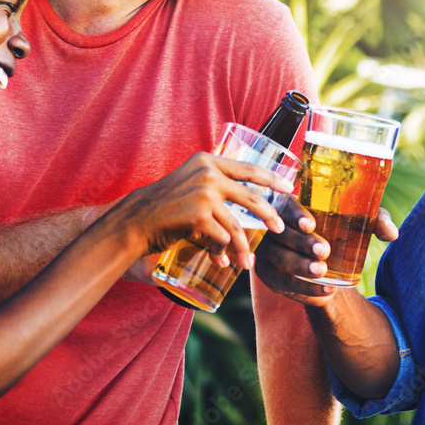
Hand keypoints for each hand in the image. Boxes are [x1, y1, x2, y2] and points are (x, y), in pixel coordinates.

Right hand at [111, 152, 289, 270]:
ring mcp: (204, 193)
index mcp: (208, 161)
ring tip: (247, 263)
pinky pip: (221, 238)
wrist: (135, 220)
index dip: (273, 178)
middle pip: (251, 197)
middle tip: (279, 229)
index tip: (289, 188)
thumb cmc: (164, 205)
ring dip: (244, 247)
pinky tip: (221, 263)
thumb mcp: (190, 182)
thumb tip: (246, 196)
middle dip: (269, 216)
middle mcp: (208, 173)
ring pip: (236, 225)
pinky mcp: (199, 215)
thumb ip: (214, 182)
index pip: (249, 168)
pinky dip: (222, 253)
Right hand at [256, 203, 400, 305]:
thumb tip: (391, 233)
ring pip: (277, 261)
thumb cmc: (340, 227)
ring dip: (299, 268)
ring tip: (323, 274)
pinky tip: (324, 294)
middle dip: (300, 244)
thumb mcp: (359, 220)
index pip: (284, 204)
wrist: (326, 256)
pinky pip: (280, 284)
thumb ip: (375, 220)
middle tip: (324, 252)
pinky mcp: (268, 274)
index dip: (294, 214)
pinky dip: (302, 291)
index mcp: (290, 204)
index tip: (311, 224)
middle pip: (279, 234)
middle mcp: (272, 226)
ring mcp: (266, 252)